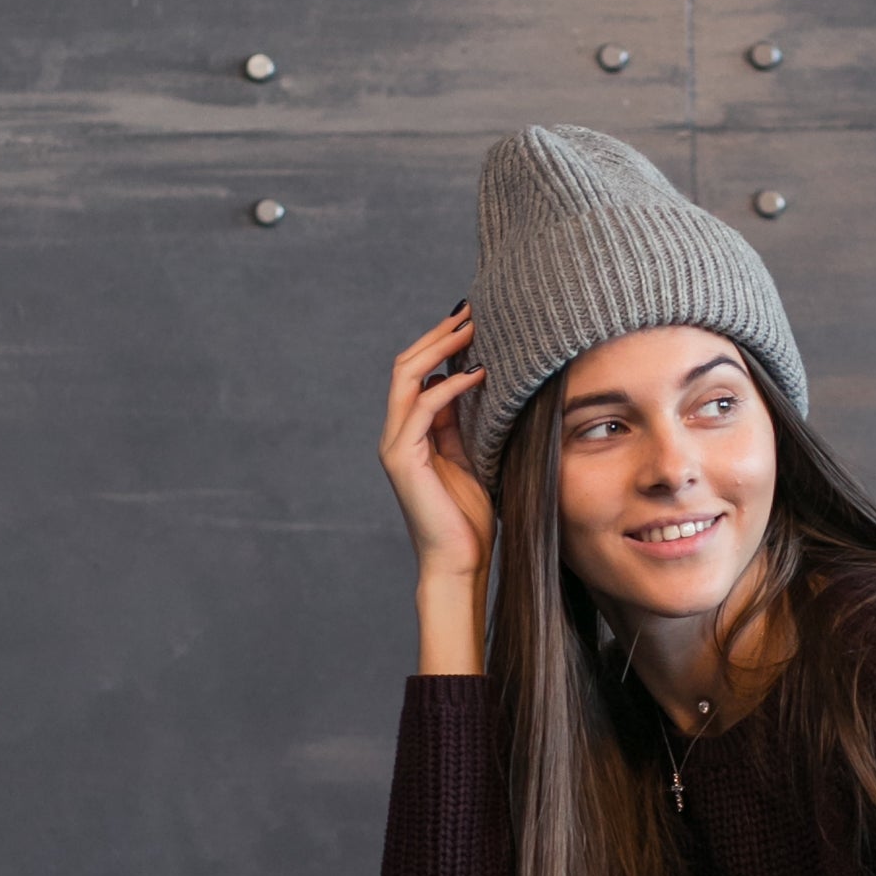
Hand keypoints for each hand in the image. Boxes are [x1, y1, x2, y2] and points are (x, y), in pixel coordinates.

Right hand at [379, 306, 494, 593]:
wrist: (459, 563)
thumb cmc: (470, 519)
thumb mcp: (473, 458)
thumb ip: (465, 423)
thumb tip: (475, 379)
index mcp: (412, 432)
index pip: (418, 372)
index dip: (442, 343)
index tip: (475, 320)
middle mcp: (397, 434)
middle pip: (406, 365)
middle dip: (439, 335)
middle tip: (473, 312)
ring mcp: (395, 445)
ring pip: (406, 377)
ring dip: (441, 349)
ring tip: (473, 329)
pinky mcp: (402, 459)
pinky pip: (423, 408)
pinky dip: (450, 386)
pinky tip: (479, 374)